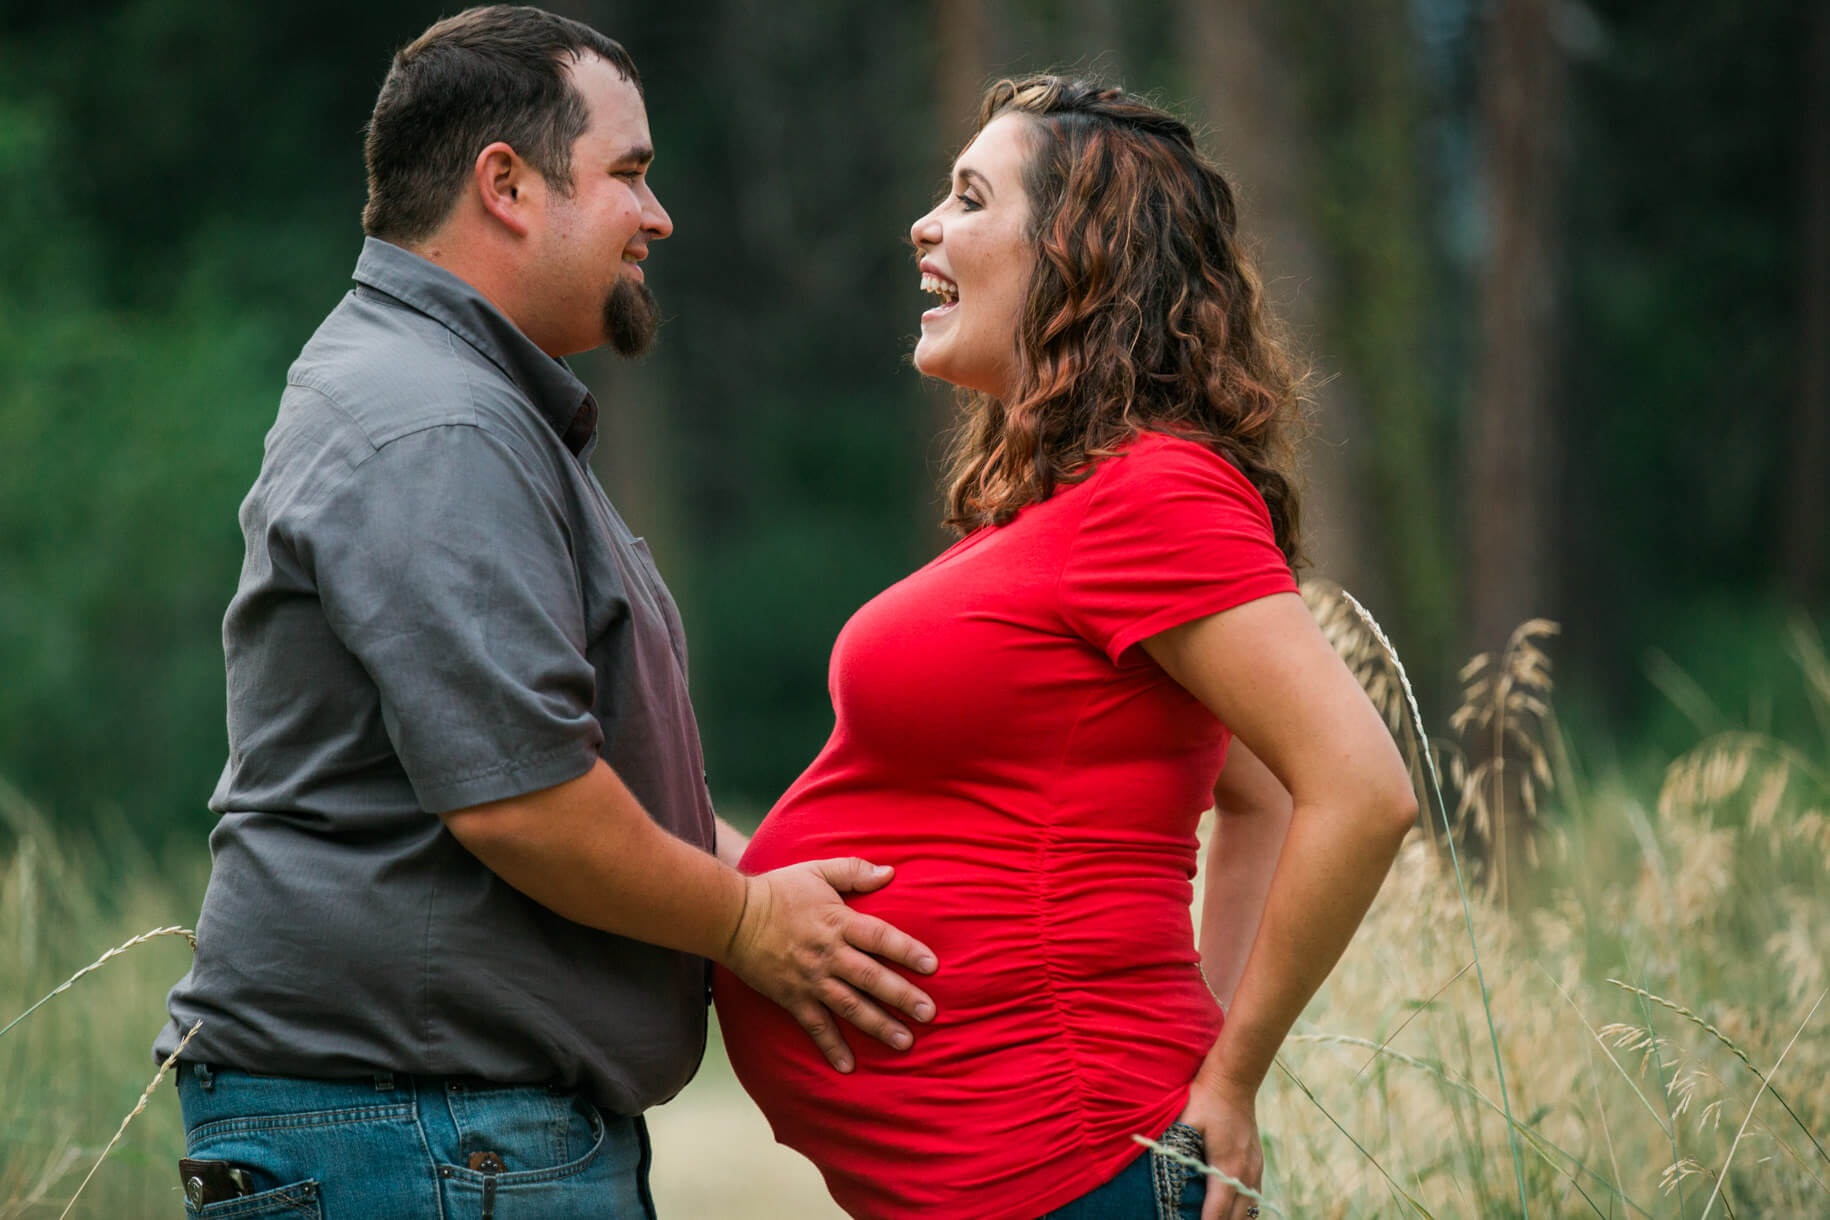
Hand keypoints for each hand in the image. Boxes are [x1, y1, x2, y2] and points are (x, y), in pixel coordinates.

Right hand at [721, 857, 938, 1072]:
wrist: (732, 918)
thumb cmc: (778, 891)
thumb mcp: (817, 871)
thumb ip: (854, 871)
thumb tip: (890, 872)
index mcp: (838, 922)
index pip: (880, 937)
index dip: (907, 951)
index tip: (932, 966)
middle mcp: (828, 954)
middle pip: (871, 978)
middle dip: (901, 996)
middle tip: (929, 1014)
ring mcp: (810, 980)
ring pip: (850, 1006)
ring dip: (878, 1025)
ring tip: (905, 1042)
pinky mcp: (792, 998)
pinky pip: (815, 1026)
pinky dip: (831, 1047)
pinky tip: (848, 1066)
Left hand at [1177, 1075, 1263, 1219]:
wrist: (1233, 1080)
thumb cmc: (1205, 1099)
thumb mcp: (1185, 1122)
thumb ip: (1175, 1148)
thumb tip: (1156, 1165)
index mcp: (1228, 1165)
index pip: (1218, 1211)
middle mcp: (1246, 1171)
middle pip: (1237, 1217)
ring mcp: (1256, 1168)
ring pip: (1251, 1210)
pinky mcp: (1258, 1163)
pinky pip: (1255, 1197)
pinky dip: (1243, 1210)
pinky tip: (1230, 1214)